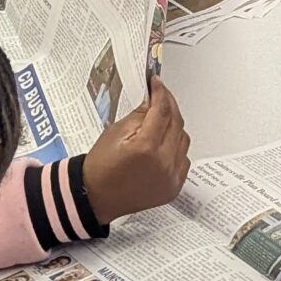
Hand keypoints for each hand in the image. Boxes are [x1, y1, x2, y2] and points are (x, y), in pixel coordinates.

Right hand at [81, 81, 189, 221]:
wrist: (97, 196)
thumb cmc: (101, 167)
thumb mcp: (115, 133)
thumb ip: (139, 115)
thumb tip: (153, 100)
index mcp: (147, 147)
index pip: (162, 111)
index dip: (161, 93)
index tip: (156, 83)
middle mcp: (164, 163)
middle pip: (176, 123)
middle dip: (169, 106)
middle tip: (160, 96)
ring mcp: (171, 177)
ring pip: (183, 140)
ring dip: (174, 127)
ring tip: (160, 120)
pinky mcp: (174, 187)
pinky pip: (183, 159)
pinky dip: (176, 148)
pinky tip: (163, 144)